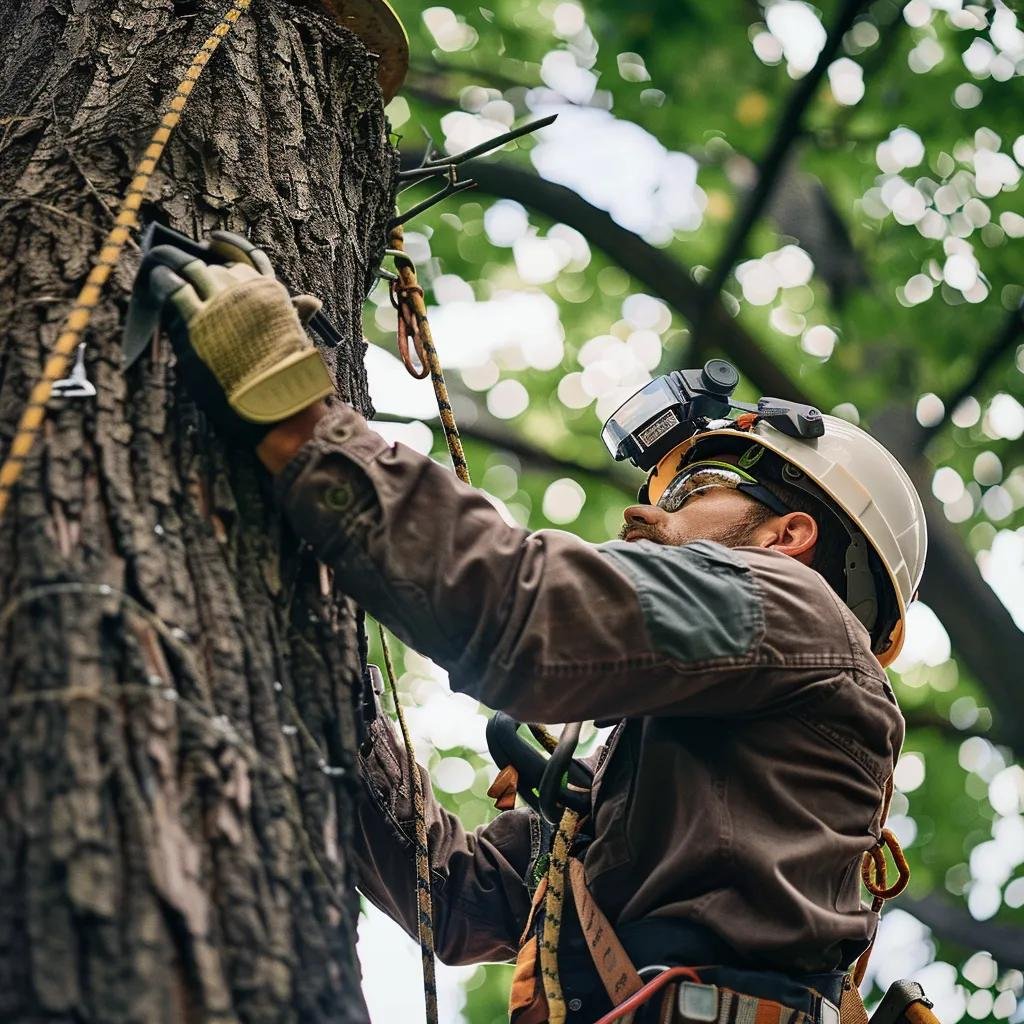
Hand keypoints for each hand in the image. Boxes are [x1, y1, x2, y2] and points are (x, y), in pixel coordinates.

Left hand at [145, 244, 333, 443]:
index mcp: (272, 295)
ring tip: (161, 260)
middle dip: (201, 265)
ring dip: (175, 263)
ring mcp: (221, 304)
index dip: (229, 248)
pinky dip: (163, 279)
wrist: (272, 402)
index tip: (214, 242)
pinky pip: (174, 288)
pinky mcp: (197, 320)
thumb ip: (297, 316)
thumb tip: (311, 300)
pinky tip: (157, 277)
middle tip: (180, 260)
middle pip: (218, 267)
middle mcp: (247, 293)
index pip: (249, 259)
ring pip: (194, 270)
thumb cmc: (287, 377)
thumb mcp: (296, 340)